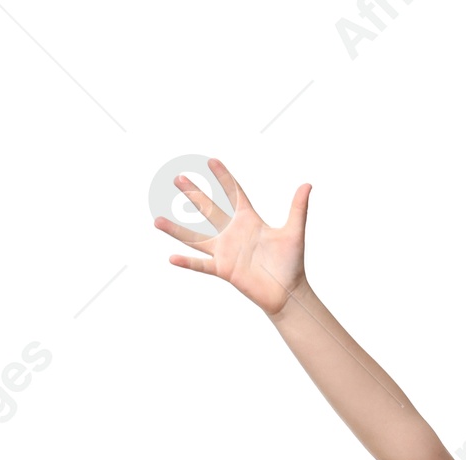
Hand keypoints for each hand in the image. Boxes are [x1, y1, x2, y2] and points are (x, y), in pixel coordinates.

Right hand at [153, 158, 309, 316]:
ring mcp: (226, 251)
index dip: (224, 177)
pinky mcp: (224, 269)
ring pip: (196, 237)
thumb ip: (297, 208)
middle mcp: (233, 233)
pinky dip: (187, 263)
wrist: (287, 292)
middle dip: (193, 194)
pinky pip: (201, 265)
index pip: (233, 193)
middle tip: (178, 178)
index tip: (212, 160)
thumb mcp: (294, 232)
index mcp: (249, 220)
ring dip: (177, 230)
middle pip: (209, 209)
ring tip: (157, 220)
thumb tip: (308, 185)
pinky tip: (171, 258)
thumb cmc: (292, 263)